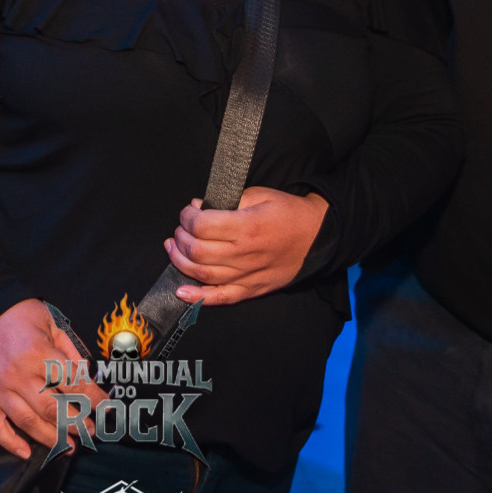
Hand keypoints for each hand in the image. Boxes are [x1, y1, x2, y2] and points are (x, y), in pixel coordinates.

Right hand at [0, 299, 105, 459]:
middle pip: (53, 409)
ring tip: (69, 447)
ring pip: (28, 422)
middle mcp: (17, 374)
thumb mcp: (50, 321)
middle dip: (76, 424)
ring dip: (51, 438)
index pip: (73, 384)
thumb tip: (86, 374)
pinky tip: (25, 452)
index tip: (105, 408)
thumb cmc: (16, 313)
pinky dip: (9, 443)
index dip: (93, 399)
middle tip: (90, 432)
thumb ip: (69, 349)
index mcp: (38, 353)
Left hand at [165, 186, 328, 305]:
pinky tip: (181, 290)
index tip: (188, 211)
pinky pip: (220, 298)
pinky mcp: (252, 290)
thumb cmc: (287, 212)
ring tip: (173, 248)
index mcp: (246, 226)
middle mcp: (244, 254)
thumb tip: (199, 207)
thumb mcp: (259, 195)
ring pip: (202, 274)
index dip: (187, 217)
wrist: (317, 237)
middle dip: (180, 237)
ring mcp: (247, 275)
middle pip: (197, 250)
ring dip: (180, 261)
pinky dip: (197, 297)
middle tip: (181, 228)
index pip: (201, 225)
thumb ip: (228, 200)